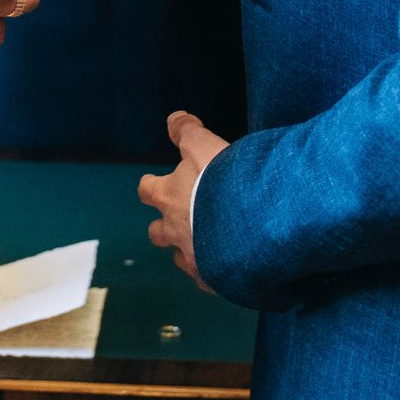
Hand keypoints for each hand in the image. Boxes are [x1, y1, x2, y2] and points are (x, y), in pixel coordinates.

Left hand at [138, 110, 229, 290]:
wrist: (252, 225)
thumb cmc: (224, 181)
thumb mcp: (204, 145)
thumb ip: (188, 131)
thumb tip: (174, 118)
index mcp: (169, 196)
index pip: (148, 190)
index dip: (151, 186)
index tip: (156, 184)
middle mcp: (174, 230)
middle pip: (157, 232)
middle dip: (164, 226)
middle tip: (181, 218)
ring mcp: (193, 259)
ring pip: (180, 260)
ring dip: (188, 251)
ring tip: (207, 245)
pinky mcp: (215, 280)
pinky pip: (209, 281)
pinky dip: (216, 274)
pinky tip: (229, 268)